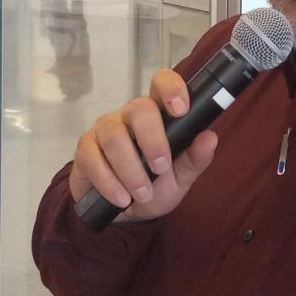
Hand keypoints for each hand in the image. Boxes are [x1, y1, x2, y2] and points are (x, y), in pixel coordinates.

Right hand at [68, 68, 217, 222]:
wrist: (127, 213)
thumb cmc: (157, 186)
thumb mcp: (181, 177)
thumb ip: (195, 159)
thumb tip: (210, 138)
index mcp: (159, 114)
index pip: (162, 83)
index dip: (171, 89)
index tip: (181, 110)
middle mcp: (130, 115)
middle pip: (139, 109)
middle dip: (153, 140)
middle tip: (161, 169)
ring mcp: (105, 129)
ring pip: (114, 136)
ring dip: (131, 169)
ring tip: (143, 194)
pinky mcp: (85, 149)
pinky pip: (92, 158)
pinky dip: (109, 182)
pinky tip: (122, 199)